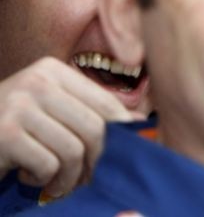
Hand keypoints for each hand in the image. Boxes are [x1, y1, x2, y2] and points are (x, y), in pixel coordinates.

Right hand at [0, 57, 131, 196]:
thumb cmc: (9, 128)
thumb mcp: (48, 110)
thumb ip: (86, 111)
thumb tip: (139, 122)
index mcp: (52, 70)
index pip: (105, 102)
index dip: (120, 132)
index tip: (122, 154)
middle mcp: (37, 81)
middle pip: (94, 127)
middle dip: (96, 161)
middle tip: (86, 179)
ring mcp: (19, 106)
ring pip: (74, 150)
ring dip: (69, 177)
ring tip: (56, 183)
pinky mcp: (5, 134)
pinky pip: (48, 165)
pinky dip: (44, 181)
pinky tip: (29, 178)